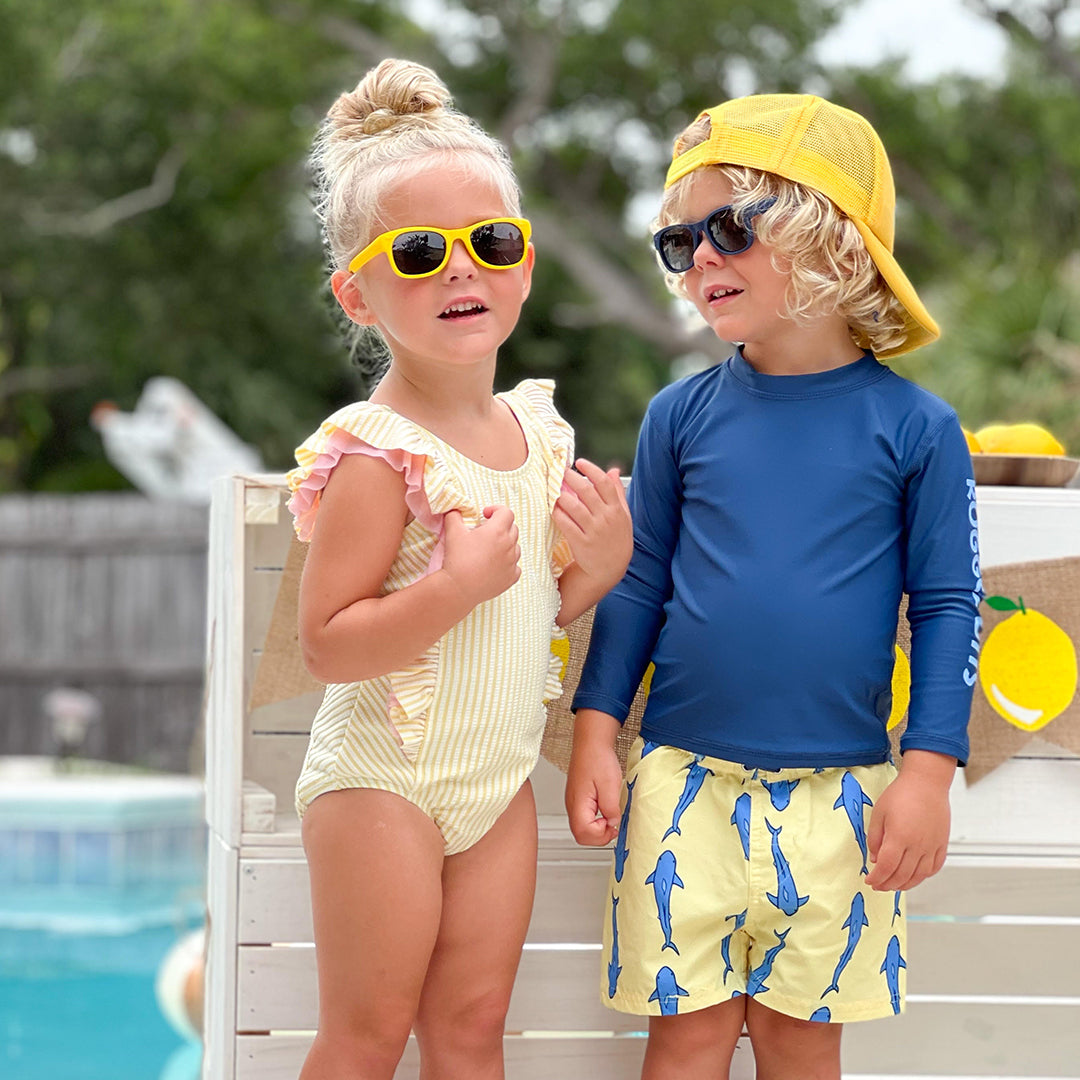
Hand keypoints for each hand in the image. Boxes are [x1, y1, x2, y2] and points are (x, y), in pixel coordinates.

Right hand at [441, 506, 519, 607]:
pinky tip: (495, 566)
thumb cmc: (457, 559)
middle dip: (500, 527)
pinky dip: (508, 564)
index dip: (496, 510)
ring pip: (515, 547)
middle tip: (485, 534)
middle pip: (512, 528)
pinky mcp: (512, 577)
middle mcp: (509, 545)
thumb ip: (454, 515)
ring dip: (505, 545)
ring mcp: (512, 562)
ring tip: (489, 551)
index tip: (485, 516)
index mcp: (498, 531)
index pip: (507, 512)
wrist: (459, 588)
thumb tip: (455, 510)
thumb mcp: (453, 532)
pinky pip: (516, 566)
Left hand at [553, 458, 632, 590]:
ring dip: (561, 495)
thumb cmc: (616, 539)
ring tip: (554, 488)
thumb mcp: (623, 516)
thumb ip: (617, 493)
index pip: (604, 483)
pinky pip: (565, 524)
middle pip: (586, 491)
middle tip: (559, 471)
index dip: (591, 470)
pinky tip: (552, 506)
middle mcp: (606, 518)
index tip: (579, 463)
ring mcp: (593, 531)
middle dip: (571, 477)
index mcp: (617, 510)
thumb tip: (614, 471)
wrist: (610, 569)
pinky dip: (557, 513)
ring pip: (573, 506)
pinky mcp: (581, 542)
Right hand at [565, 710, 623, 846]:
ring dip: (597, 828)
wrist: (591, 742)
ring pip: (581, 827)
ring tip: (610, 816)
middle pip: (580, 835)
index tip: (614, 825)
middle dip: (599, 836)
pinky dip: (595, 820)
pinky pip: (583, 818)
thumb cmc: (598, 758)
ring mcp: (573, 802)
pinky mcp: (578, 799)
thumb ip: (611, 808)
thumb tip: (612, 823)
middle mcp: (572, 805)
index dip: (601, 835)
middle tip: (613, 825)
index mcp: (578, 803)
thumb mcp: (610, 785)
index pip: (584, 833)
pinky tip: (605, 810)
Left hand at [865, 751, 954, 891]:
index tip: (870, 880)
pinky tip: (914, 875)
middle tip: (879, 885)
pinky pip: (934, 868)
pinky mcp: (942, 844)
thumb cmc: (900, 794)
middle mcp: (917, 846)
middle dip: (888, 884)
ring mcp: (932, 846)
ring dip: (905, 884)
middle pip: (902, 875)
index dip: (877, 878)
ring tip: (894, 885)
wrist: (926, 783)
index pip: (886, 867)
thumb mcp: (879, 813)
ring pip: (919, 876)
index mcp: (899, 837)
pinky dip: (923, 876)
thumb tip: (876, 860)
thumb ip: (875, 839)